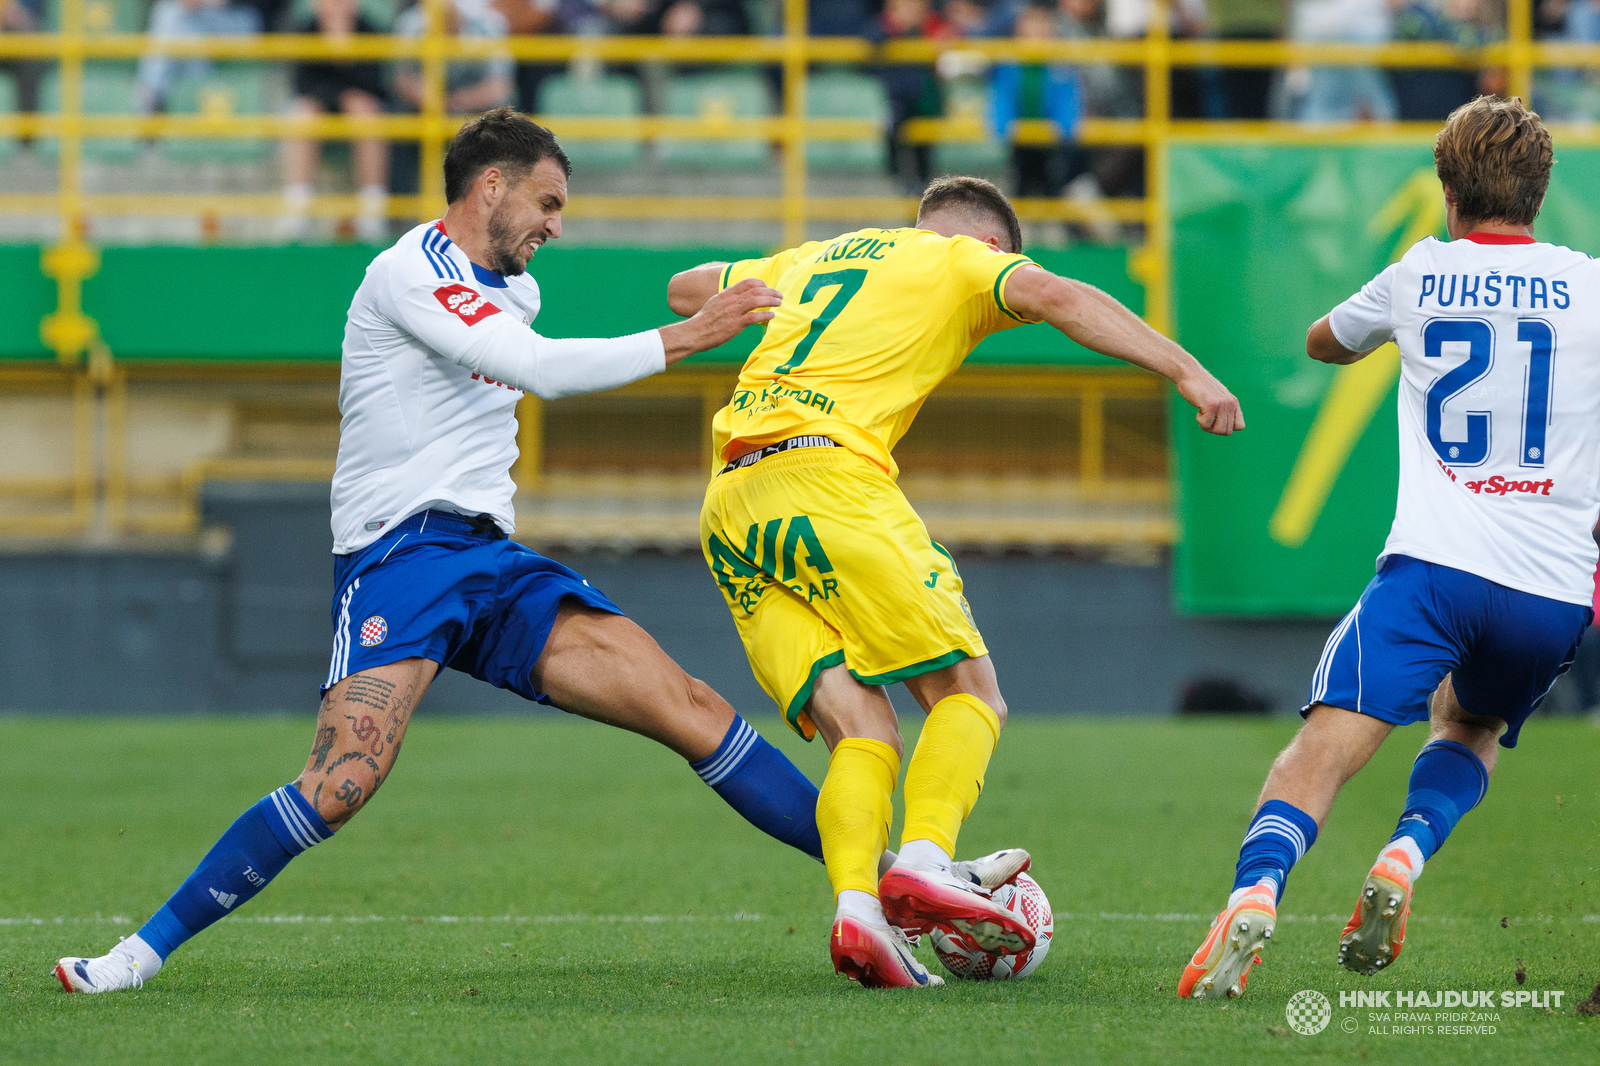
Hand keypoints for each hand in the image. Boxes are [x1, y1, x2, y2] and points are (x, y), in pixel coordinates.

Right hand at [658, 278, 781, 364]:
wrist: (694, 333)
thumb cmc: (704, 321)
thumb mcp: (714, 304)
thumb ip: (727, 299)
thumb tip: (738, 298)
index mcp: (726, 294)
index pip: (747, 282)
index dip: (761, 283)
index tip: (768, 288)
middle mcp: (730, 300)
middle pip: (755, 290)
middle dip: (770, 291)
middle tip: (779, 295)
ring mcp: (732, 312)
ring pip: (756, 300)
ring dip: (770, 300)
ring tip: (779, 303)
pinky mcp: (734, 324)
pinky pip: (753, 317)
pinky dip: (765, 314)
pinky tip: (772, 316)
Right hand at [1176, 366, 1244, 435]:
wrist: (1189, 373)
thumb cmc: (1199, 387)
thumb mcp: (1217, 397)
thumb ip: (1224, 409)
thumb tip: (1225, 429)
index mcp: (1234, 402)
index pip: (1240, 426)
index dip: (1226, 427)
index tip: (1216, 419)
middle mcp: (1231, 403)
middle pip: (1227, 432)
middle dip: (1214, 428)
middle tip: (1205, 416)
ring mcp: (1222, 404)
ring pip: (1219, 431)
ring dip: (1207, 426)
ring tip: (1202, 413)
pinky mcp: (1212, 405)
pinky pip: (1206, 424)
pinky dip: (1199, 420)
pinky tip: (1198, 408)